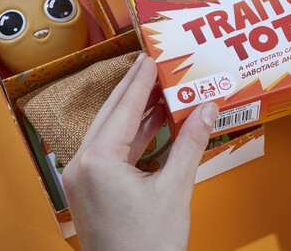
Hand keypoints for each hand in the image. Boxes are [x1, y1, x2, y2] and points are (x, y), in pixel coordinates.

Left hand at [62, 54, 218, 250]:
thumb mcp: (175, 189)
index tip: (151, 58)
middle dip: (134, 88)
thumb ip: (191, 143)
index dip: (141, 80)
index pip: (124, 107)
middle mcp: (83, 164)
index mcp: (98, 161)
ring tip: (158, 90)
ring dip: (136, 112)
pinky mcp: (91, 188)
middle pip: (112, 113)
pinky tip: (153, 123)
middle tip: (151, 64)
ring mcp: (83, 177)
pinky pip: (113, 151)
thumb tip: (208, 108)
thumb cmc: (148, 246)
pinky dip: (133, 136)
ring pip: (111, 131)